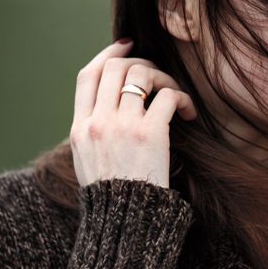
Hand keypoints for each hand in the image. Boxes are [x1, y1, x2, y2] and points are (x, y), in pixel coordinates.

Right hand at [70, 39, 198, 188]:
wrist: (124, 222)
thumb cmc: (114, 197)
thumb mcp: (88, 162)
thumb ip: (93, 131)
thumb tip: (108, 107)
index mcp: (79, 128)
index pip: (87, 76)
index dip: (107, 54)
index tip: (126, 46)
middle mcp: (97, 122)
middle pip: (115, 68)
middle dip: (139, 62)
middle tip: (157, 73)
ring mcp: (122, 126)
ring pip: (141, 75)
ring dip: (163, 77)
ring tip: (173, 93)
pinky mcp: (149, 134)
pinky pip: (167, 97)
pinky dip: (181, 97)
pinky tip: (188, 112)